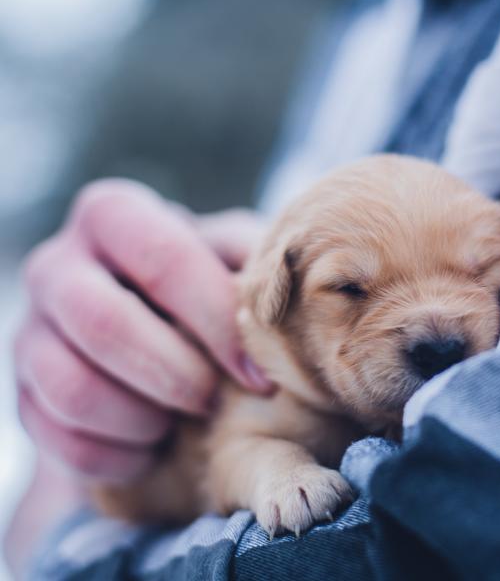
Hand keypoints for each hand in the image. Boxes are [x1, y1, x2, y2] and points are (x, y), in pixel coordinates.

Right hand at [13, 179, 272, 482]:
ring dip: (143, 418)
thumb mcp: (234, 259)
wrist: (152, 334)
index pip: (164, 259)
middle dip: (175, 374)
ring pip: (71, 387)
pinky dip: (118, 455)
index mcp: (113, 216)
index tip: (261, 376)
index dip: (218, 323)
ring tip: (183, 420)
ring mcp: (31, 330)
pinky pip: (59, 439)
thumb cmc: (208, 289)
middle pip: (103, 323)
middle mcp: (57, 265)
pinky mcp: (24, 393)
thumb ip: (256, 260)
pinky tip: (154, 447)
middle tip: (214, 400)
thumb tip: (299, 283)